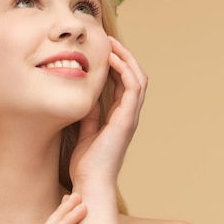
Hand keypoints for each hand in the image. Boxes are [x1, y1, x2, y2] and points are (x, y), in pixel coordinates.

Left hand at [69, 37, 146, 187]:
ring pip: (138, 79)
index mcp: (120, 118)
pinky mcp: (127, 119)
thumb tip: (87, 98)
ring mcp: (130, 117)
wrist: (89, 183)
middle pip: (135, 77)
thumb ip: (89, 116)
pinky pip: (132, 87)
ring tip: (112, 43)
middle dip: (124, 56)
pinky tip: (111, 59)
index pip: (124, 84)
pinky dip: (125, 70)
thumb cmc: (85, 165)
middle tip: (108, 40)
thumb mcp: (84, 133)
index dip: (117, 65)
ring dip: (126, 58)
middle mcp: (129, 115)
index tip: (102, 50)